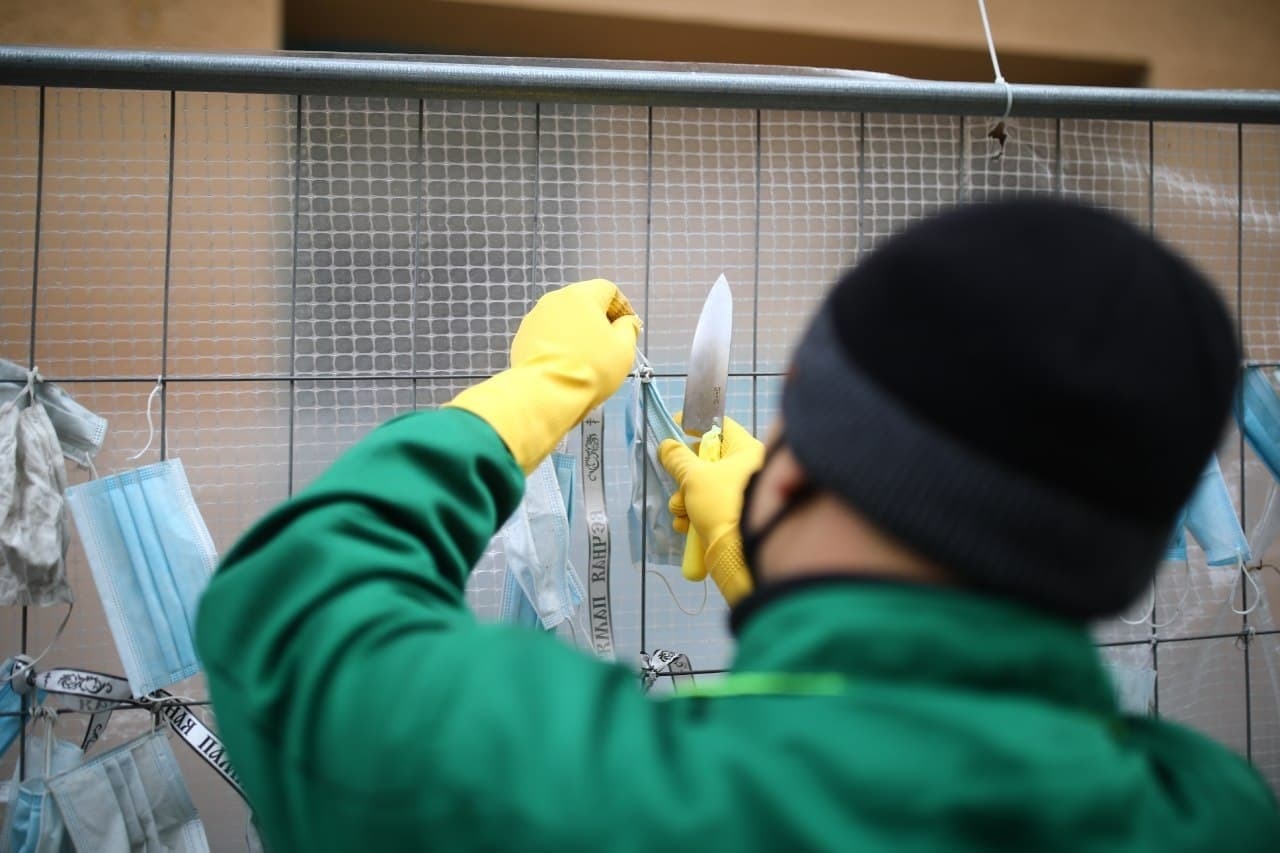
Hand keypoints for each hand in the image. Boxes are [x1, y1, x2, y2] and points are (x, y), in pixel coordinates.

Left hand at [447, 279, 640, 472]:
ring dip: (577, 333)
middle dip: (598, 321)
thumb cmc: (591, 367)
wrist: (546, 393)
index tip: (627, 328)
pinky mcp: (521, 339)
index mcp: (580, 295)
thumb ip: (628, 328)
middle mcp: (553, 300)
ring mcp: (533, 319)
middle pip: (583, 303)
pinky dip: (558, 345)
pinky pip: (546, 336)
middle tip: (609, 345)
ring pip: (563, 320)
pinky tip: (565, 366)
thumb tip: (625, 322)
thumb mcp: (624, 348)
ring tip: (586, 359)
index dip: (622, 307)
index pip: (607, 289)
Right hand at [659, 416, 762, 604]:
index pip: (721, 425)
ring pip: (704, 486)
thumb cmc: (722, 504)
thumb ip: (678, 459)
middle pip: (708, 459)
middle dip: (685, 475)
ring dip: (685, 499)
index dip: (696, 424)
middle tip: (677, 483)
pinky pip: (709, 506)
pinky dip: (694, 514)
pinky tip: (686, 526)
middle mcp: (749, 468)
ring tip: (682, 511)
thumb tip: (667, 445)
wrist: (739, 554)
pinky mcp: (734, 515)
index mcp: (747, 450)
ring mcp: (741, 493)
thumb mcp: (694, 478)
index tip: (675, 428)